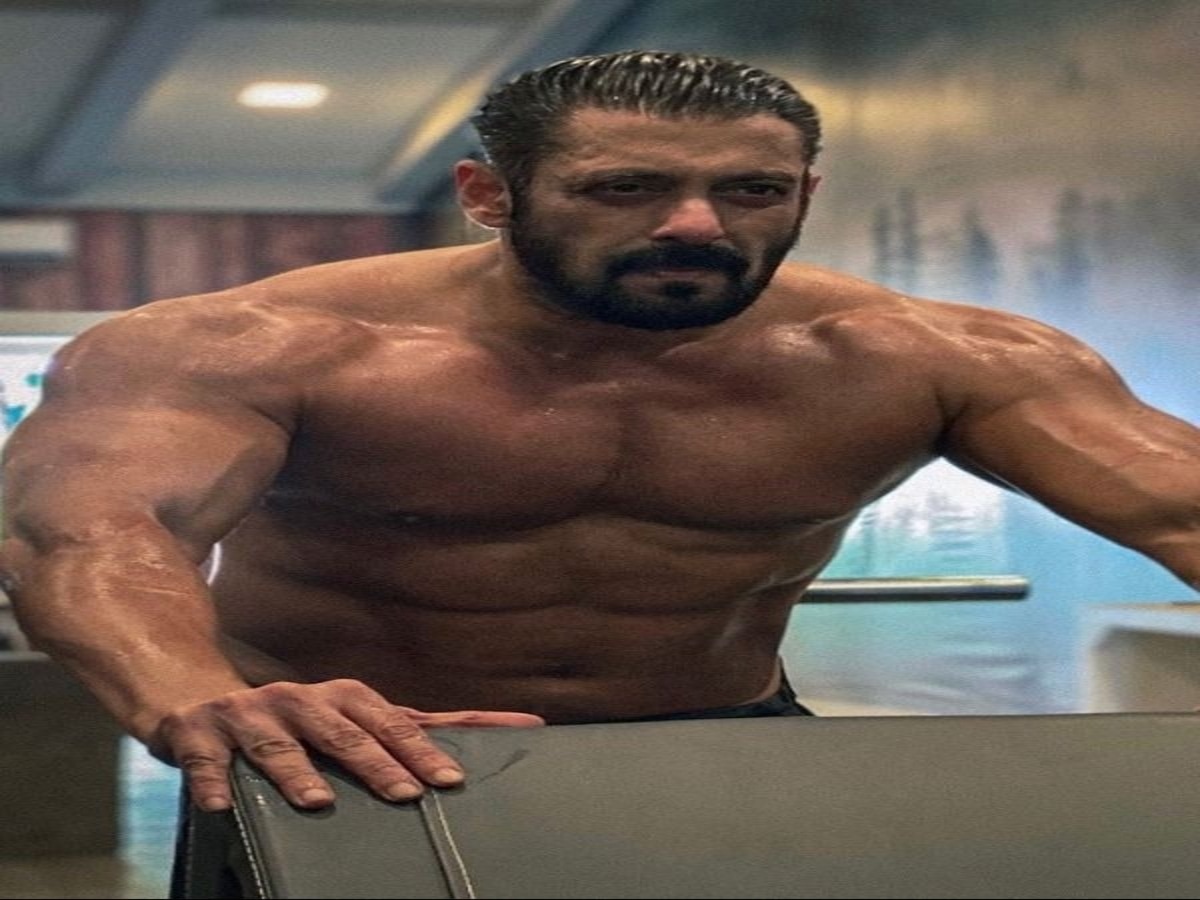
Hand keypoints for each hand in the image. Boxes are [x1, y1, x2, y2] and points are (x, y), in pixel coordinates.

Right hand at [149, 679, 543, 811]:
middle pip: (347, 732)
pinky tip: (221, 805)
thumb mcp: (352, 719)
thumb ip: (413, 728)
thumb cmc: (294, 718)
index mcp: (345, 698)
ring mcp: (250, 716)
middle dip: (378, 761)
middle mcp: (302, 700)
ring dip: (298, 772)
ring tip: (319, 802)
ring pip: (279, 744)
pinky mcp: (199, 735)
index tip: (456, 778)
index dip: (427, 748)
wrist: (195, 696)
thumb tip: (498, 733)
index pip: (397, 722)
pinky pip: (205, 762)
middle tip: (409, 792)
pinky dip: (212, 783)